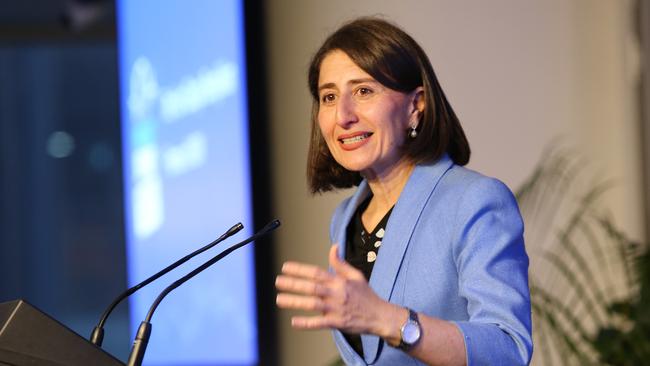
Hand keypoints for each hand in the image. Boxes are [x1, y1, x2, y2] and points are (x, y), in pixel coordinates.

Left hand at [275, 244, 397, 334]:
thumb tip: (333, 247)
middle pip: (312, 287)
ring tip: (279, 299)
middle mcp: (336, 293)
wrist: (380, 315)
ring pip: (312, 304)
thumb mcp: (356, 275)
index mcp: (339, 281)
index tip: (285, 267)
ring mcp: (336, 309)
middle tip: (278, 281)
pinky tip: (294, 321)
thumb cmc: (366, 295)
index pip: (316, 272)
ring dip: (295, 301)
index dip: (300, 269)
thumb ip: (340, 263)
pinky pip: (320, 323)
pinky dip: (307, 323)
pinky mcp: (338, 323)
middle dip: (293, 283)